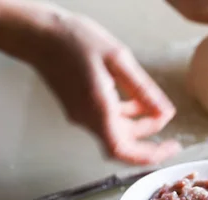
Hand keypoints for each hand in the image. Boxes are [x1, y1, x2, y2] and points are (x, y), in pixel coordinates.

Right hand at [30, 12, 179, 164]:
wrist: (38, 34)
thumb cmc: (73, 40)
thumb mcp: (118, 59)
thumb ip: (143, 89)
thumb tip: (165, 112)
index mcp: (97, 109)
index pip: (122, 150)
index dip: (148, 156)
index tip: (169, 149)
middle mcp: (87, 118)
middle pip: (122, 144)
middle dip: (149, 138)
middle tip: (168, 128)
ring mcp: (81, 115)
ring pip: (116, 132)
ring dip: (139, 125)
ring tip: (157, 108)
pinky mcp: (80, 108)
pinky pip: (107, 121)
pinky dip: (126, 116)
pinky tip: (137, 101)